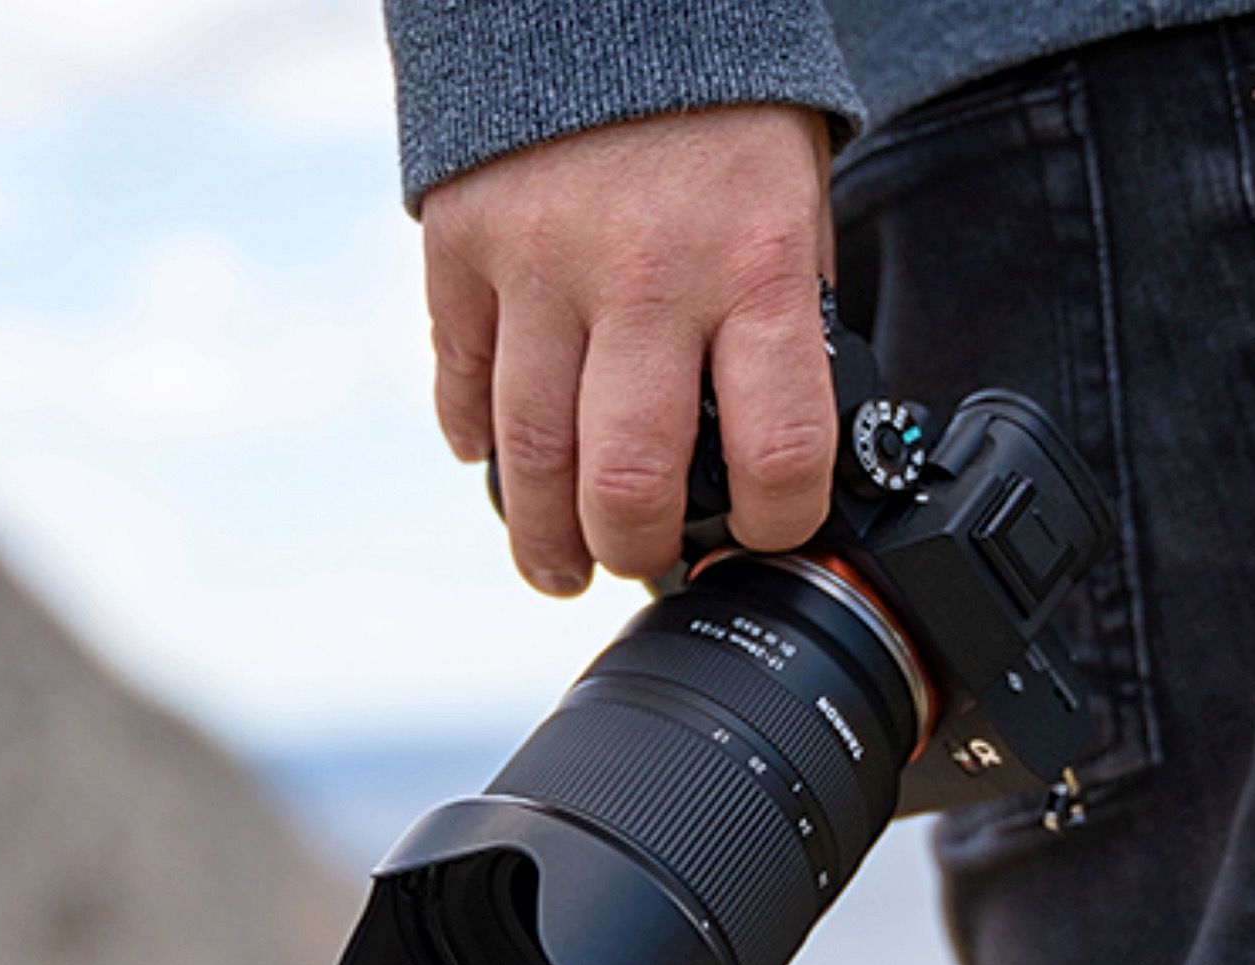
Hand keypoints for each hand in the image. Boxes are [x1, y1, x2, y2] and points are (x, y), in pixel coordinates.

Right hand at [421, 105, 837, 593]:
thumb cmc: (715, 108)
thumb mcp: (793, 202)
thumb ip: (778, 315)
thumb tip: (768, 438)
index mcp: (754, 266)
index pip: (778, 449)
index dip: (776, 522)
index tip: (764, 532)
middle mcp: (645, 278)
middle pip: (627, 482)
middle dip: (633, 552)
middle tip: (633, 564)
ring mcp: (539, 270)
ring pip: (528, 455)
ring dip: (541, 535)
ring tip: (556, 566)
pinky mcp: (463, 254)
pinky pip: (461, 379)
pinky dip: (474, 435)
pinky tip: (491, 462)